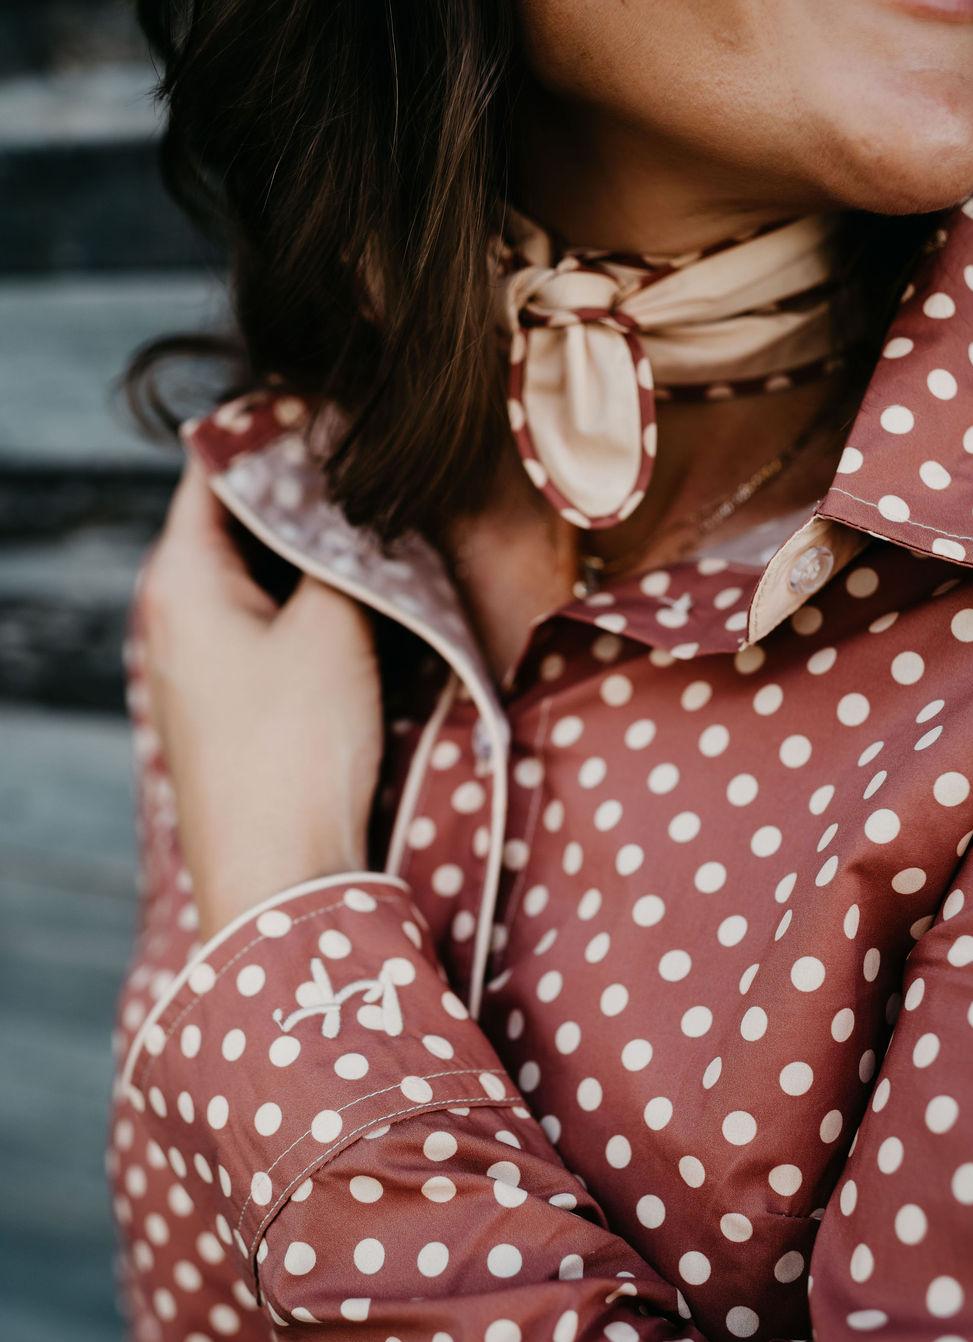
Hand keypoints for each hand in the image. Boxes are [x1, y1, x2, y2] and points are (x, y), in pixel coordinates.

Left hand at [136, 454, 382, 941]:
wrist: (281, 878)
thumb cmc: (296, 747)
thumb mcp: (333, 627)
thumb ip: (341, 551)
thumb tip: (352, 501)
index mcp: (181, 576)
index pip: (219, 465)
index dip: (280, 431)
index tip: (345, 414)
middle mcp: (173, 612)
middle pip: (238, 520)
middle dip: (306, 494)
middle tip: (379, 472)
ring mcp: (197, 663)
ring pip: (258, 575)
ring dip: (313, 553)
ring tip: (382, 530)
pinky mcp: (227, 706)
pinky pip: (266, 626)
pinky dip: (309, 604)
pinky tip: (365, 602)